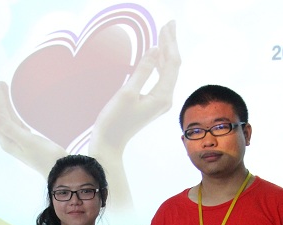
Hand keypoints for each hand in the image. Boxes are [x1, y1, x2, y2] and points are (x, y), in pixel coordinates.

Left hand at [0, 75, 66, 175]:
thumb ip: (9, 128)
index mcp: (6, 140)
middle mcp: (8, 139)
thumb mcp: (27, 141)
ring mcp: (17, 138)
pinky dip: (11, 109)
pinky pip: (14, 119)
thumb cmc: (45, 157)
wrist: (59, 170)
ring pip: (6, 115)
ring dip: (2, 100)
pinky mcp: (26, 138)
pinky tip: (11, 104)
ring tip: (1, 85)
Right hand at [90, 20, 180, 153]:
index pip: (171, 63)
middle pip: (173, 66)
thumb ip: (143, 70)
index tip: (167, 25)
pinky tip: (156, 54)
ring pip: (168, 71)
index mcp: (162, 96)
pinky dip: (159, 64)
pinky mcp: (152, 103)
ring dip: (166, 52)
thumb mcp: (127, 93)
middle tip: (169, 23)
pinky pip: (161, 79)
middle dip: (171, 44)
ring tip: (164, 33)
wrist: (109, 143)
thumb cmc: (115, 121)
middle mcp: (165, 99)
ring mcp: (160, 102)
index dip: (170, 42)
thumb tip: (155, 49)